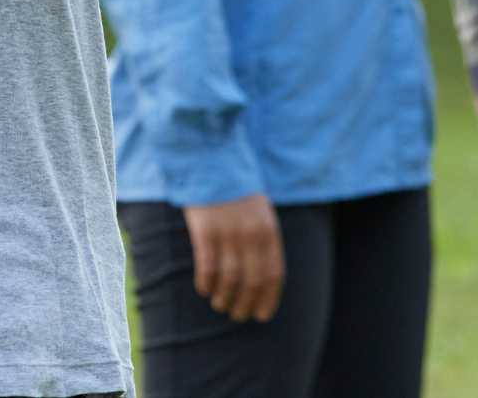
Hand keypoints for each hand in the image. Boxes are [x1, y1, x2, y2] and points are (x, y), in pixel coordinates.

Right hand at [184, 193, 284, 322]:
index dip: (268, 299)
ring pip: (230, 279)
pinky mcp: (205, 230)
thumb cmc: (238, 193)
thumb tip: (262, 281)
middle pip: (252, 281)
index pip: (274, 274)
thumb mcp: (261, 214)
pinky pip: (207, 266)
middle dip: (246, 304)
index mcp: (270, 231)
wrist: (215, 161)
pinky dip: (206, 283)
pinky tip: (204, 289)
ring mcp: (229, 232)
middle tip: (237, 315)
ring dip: (225, 298)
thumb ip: (263, 242)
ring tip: (220, 305)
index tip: (261, 316)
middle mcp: (252, 234)